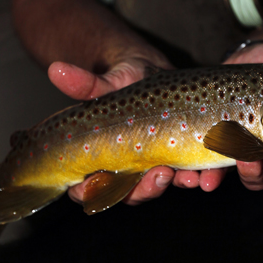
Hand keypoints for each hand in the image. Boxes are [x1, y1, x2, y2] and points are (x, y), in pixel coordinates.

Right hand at [50, 58, 234, 205]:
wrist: (160, 71)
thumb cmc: (127, 78)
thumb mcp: (109, 81)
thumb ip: (86, 84)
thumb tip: (56, 69)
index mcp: (103, 156)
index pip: (88, 186)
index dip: (90, 192)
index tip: (97, 184)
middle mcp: (129, 166)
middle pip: (130, 193)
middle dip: (144, 190)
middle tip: (157, 176)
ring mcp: (157, 163)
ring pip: (161, 186)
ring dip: (174, 185)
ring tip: (186, 176)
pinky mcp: (184, 156)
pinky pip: (191, 173)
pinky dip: (200, 178)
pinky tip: (207, 176)